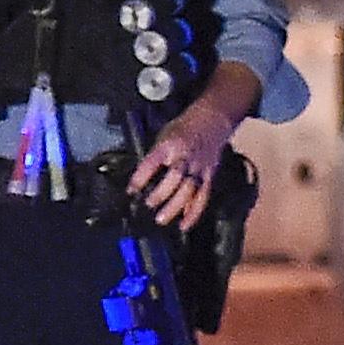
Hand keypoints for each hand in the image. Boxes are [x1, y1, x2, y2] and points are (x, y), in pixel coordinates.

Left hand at [130, 99, 240, 229]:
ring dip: (175, 206)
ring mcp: (199, 167)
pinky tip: (184, 225)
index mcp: (170, 144)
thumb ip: (155, 157)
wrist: (212, 119)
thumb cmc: (184, 128)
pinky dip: (194, 213)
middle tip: (148, 205)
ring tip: (161, 219)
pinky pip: (203, 196)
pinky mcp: (209, 176)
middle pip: (175, 177)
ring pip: (189, 189)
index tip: (131, 190)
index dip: (141, 176)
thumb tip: (143, 180)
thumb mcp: (164, 135)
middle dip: (160, 193)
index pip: (153, 161)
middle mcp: (185, 156)